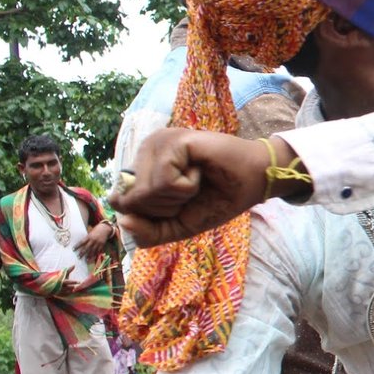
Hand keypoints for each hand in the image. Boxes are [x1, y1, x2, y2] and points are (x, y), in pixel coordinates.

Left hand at [73, 221, 112, 260]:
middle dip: (82, 253)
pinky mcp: (102, 245)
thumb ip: (87, 238)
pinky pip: (98, 251)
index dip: (77, 246)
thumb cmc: (96, 230)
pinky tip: (93, 257)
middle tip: (79, 257)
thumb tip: (81, 244)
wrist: (105, 228)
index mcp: (89, 236)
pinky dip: (96, 254)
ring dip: (89, 255)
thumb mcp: (90, 233)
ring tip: (86, 260)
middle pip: (87, 248)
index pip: (82, 242)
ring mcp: (98, 243)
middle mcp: (93, 240)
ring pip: (93, 250)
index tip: (73, 249)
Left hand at [110, 128, 272, 246]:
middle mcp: (145, 150)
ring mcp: (158, 142)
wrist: (255, 183)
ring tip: (195, 181)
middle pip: (130, 200)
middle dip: (164, 208)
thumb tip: (123, 221)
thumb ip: (148, 232)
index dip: (151, 215)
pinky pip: (163, 182)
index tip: (178, 203)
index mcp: (142, 166)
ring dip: (176, 198)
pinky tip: (200, 172)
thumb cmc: (218, 200)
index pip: (119, 202)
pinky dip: (186, 187)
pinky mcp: (173, 141)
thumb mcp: (178, 226)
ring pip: (143, 192)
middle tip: (190, 192)